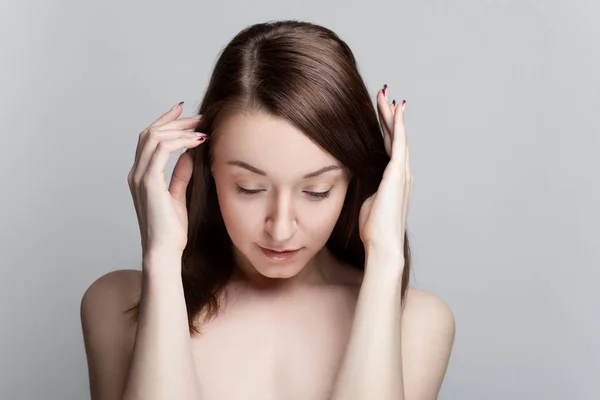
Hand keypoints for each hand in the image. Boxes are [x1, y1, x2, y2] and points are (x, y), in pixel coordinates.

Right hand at [127, 102, 207, 261]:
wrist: (164, 251)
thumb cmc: (171, 230)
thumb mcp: (178, 196)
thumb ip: (181, 174)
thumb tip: (189, 155)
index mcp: (141, 175)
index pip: (149, 139)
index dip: (165, 122)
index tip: (183, 111)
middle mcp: (136, 173)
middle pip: (150, 133)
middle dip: (175, 121)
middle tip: (198, 117)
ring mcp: (140, 177)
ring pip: (154, 137)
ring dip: (179, 128)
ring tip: (201, 128)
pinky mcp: (149, 182)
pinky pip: (162, 150)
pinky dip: (180, 141)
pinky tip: (197, 142)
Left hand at [358, 85, 413, 259]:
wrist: (382, 244)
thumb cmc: (373, 228)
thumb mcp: (367, 199)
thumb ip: (366, 185)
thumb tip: (355, 174)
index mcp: (393, 179)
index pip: (388, 147)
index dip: (385, 128)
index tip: (379, 112)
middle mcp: (401, 172)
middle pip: (395, 137)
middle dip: (389, 115)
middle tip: (383, 95)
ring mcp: (402, 172)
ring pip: (397, 136)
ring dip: (392, 115)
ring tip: (385, 96)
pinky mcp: (398, 174)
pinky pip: (399, 143)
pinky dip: (398, 125)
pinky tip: (395, 110)